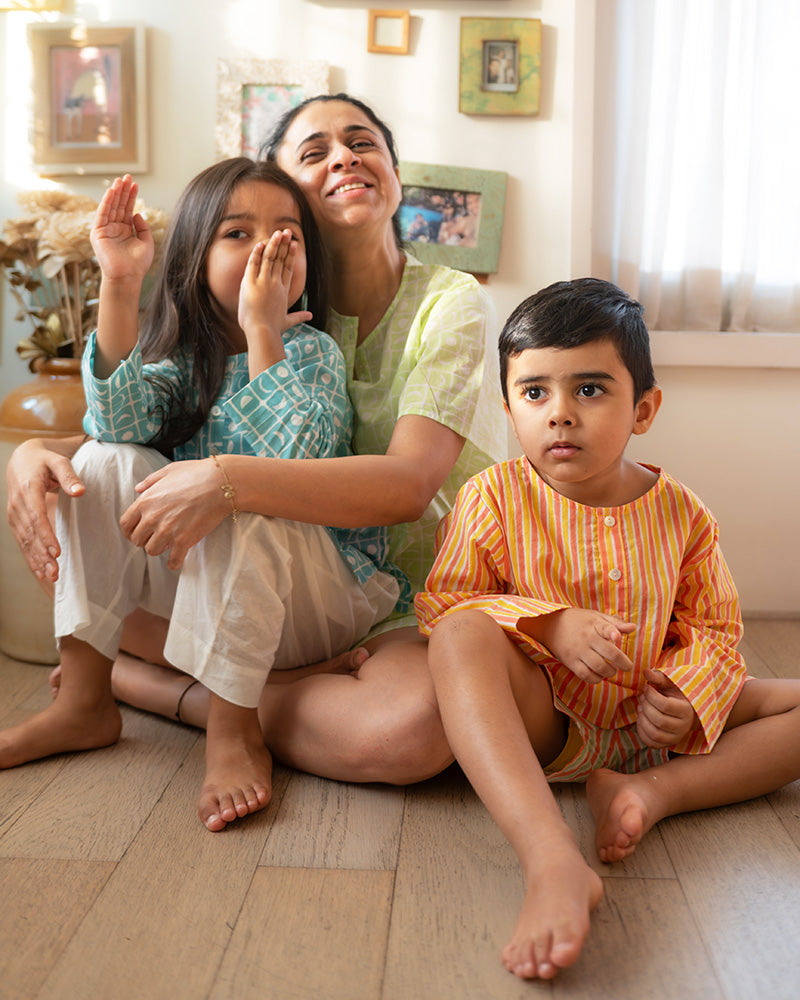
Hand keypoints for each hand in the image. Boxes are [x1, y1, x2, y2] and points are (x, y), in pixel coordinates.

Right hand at [5, 436, 84, 582]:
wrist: (23, 459)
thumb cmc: (45, 460)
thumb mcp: (59, 461)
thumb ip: (69, 476)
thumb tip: (80, 491)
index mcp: (28, 489)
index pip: (37, 517)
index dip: (46, 536)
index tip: (56, 552)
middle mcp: (18, 504)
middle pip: (30, 534)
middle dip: (42, 555)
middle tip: (56, 573)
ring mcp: (14, 514)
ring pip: (25, 541)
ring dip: (37, 560)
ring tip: (51, 577)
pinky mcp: (15, 520)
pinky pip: (22, 541)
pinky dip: (30, 557)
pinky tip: (40, 571)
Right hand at [90, 174, 153, 282]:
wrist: (128, 277)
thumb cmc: (138, 264)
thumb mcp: (146, 242)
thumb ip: (143, 227)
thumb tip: (137, 213)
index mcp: (125, 230)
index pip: (127, 209)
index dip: (131, 196)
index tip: (135, 184)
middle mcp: (114, 228)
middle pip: (119, 205)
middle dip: (123, 191)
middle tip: (128, 176)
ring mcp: (105, 230)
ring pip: (111, 207)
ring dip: (115, 193)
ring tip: (121, 180)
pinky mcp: (98, 232)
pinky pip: (102, 213)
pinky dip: (106, 201)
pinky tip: (111, 190)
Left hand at [119, 458, 230, 569]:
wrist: (221, 484)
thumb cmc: (197, 474)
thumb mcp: (169, 470)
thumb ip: (150, 480)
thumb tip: (138, 489)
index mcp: (146, 501)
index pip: (126, 524)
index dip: (130, 531)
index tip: (137, 533)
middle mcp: (152, 518)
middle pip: (138, 540)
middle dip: (145, 540)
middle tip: (155, 538)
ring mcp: (167, 531)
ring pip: (152, 551)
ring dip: (159, 549)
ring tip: (168, 545)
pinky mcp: (184, 541)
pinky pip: (173, 560)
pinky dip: (174, 563)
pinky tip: (176, 561)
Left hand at [238, 230, 311, 352]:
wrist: (263, 332)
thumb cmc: (273, 329)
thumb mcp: (288, 321)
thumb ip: (299, 317)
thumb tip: (311, 316)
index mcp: (284, 291)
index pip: (288, 268)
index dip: (290, 255)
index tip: (293, 244)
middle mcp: (276, 284)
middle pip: (280, 260)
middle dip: (284, 244)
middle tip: (287, 232)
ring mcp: (264, 282)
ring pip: (269, 258)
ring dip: (274, 244)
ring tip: (278, 232)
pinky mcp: (251, 283)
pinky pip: (254, 263)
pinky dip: (257, 253)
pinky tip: (261, 243)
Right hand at [523, 608, 635, 683]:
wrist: (550, 624)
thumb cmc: (578, 620)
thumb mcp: (595, 616)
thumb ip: (615, 622)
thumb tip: (633, 627)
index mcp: (594, 625)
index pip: (605, 628)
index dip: (613, 633)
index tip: (618, 638)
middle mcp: (586, 638)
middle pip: (609, 653)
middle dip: (623, 663)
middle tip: (627, 666)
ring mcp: (578, 651)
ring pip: (599, 667)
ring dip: (610, 672)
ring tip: (612, 670)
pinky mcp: (570, 661)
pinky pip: (585, 675)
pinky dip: (596, 679)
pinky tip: (599, 675)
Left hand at [636, 669, 697, 748]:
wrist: (683, 710)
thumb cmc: (674, 694)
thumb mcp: (669, 684)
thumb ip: (658, 677)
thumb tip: (645, 671)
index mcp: (687, 710)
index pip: (665, 706)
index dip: (651, 696)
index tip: (647, 688)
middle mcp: (684, 726)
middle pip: (659, 721)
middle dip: (646, 707)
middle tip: (642, 698)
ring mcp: (676, 737)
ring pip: (655, 734)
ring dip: (642, 720)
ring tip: (641, 708)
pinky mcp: (667, 744)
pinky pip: (651, 743)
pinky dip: (641, 731)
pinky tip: (641, 718)